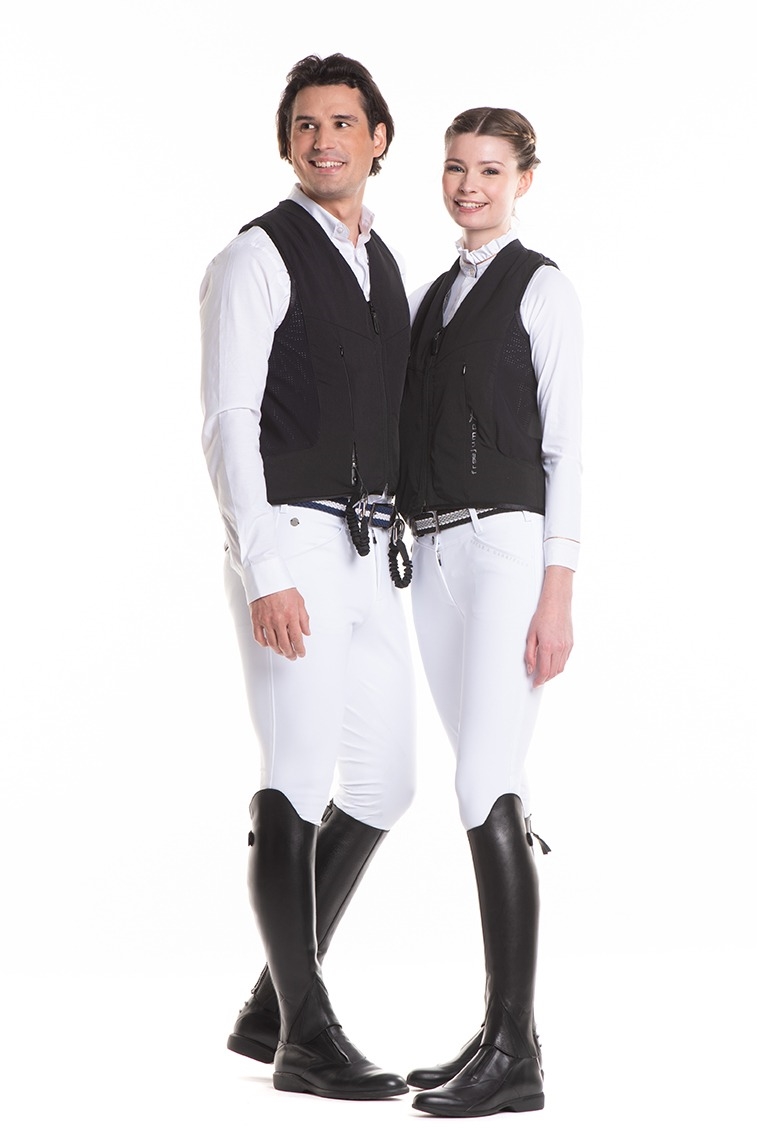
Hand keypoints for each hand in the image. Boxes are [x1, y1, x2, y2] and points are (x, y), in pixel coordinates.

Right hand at [250, 588, 310, 660]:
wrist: (266, 577)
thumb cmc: (282, 587)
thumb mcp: (299, 601)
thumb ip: (304, 618)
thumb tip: (306, 632)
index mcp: (291, 615)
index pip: (297, 639)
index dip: (300, 649)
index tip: (301, 653)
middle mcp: (278, 620)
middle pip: (285, 645)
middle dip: (290, 654)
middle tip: (293, 656)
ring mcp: (266, 621)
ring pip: (272, 643)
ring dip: (278, 651)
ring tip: (283, 652)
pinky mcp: (256, 619)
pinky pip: (259, 637)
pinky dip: (264, 644)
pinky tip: (268, 645)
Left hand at [525, 566, 573, 686]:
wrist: (557, 603)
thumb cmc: (542, 616)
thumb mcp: (530, 635)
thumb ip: (529, 654)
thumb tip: (530, 669)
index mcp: (548, 646)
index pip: (544, 671)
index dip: (539, 680)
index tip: (535, 684)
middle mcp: (559, 648)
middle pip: (554, 672)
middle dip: (545, 679)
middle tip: (538, 680)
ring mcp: (567, 646)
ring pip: (561, 668)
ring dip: (552, 674)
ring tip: (544, 674)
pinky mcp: (571, 643)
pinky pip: (565, 660)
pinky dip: (559, 665)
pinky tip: (552, 663)